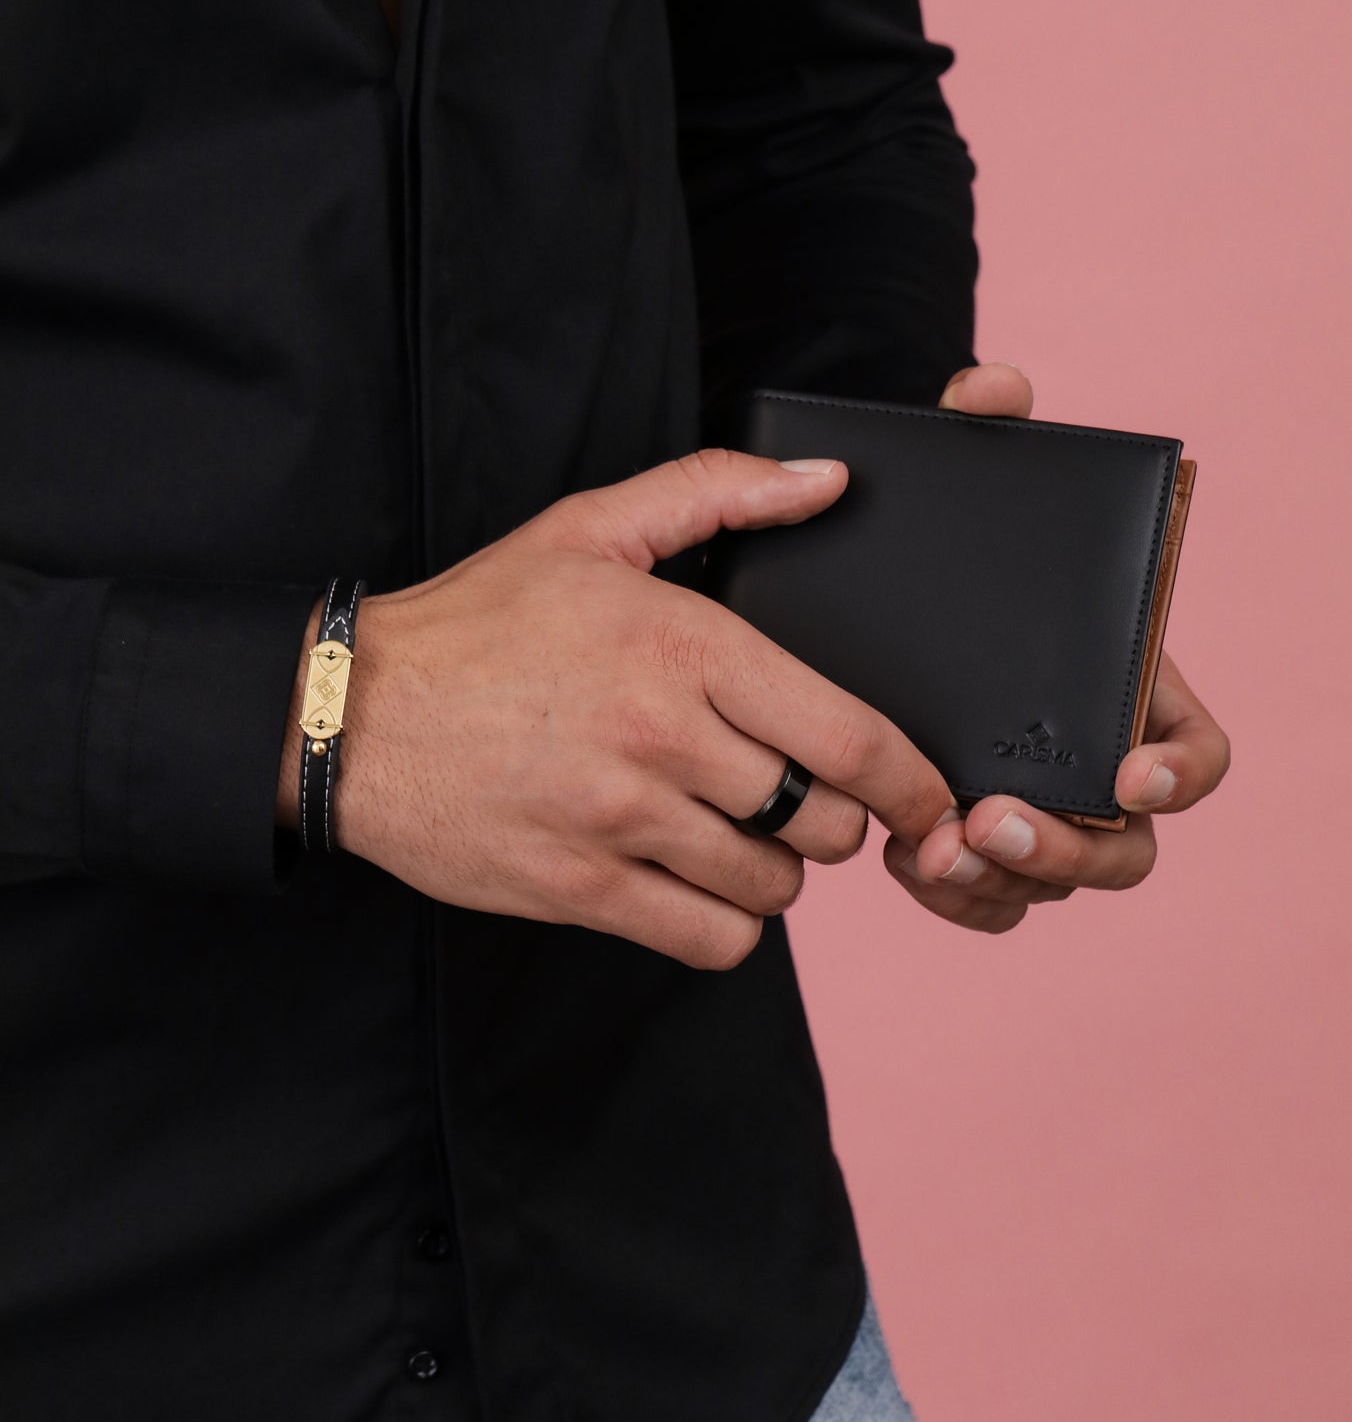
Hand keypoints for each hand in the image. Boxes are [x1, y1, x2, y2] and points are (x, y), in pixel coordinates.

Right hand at [279, 450, 955, 969]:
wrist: (353, 715)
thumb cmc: (478, 622)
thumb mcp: (591, 530)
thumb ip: (718, 492)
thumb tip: (829, 481)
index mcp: (683, 646)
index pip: (849, 735)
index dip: (912, 778)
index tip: (928, 793)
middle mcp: (662, 738)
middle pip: (822, 818)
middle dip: (832, 817)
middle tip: (799, 796)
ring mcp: (621, 823)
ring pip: (772, 886)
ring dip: (774, 870)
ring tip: (738, 837)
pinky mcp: (582, 891)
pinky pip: (711, 941)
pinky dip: (726, 924)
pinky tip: (700, 887)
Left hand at [882, 361, 1230, 932]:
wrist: (877, 595)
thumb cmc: (953, 544)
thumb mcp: (967, 482)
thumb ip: (984, 428)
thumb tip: (989, 389)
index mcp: (1128, 692)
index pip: (1197, 755)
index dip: (1180, 774)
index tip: (1130, 771)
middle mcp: (1096, 768)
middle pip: (1126, 850)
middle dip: (1068, 852)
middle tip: (993, 821)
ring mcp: (1039, 815)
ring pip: (1049, 890)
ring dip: (999, 884)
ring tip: (929, 850)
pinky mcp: (973, 846)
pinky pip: (984, 901)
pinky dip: (950, 895)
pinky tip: (895, 855)